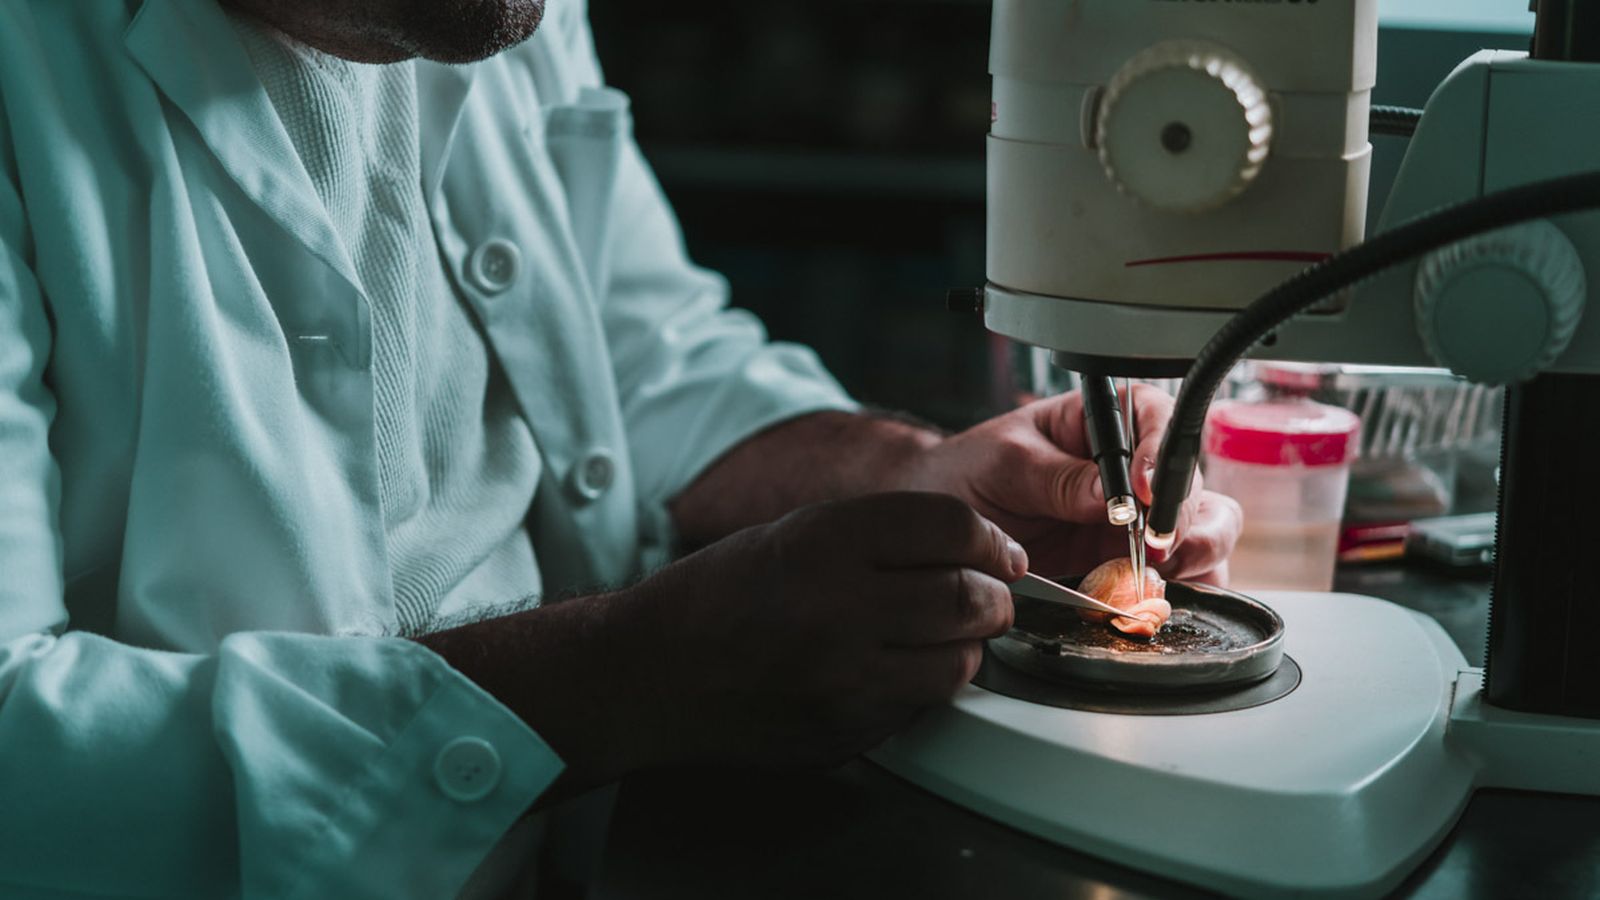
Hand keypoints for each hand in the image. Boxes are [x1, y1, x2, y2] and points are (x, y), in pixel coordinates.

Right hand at [615, 492, 1021, 769]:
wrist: (647, 674)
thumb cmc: (716, 597)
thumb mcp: (791, 533)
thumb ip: (878, 537)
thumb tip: (969, 548)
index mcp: (823, 541)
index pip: (948, 527)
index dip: (989, 540)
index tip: (1000, 552)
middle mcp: (836, 605)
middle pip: (966, 596)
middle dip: (995, 597)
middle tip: (992, 597)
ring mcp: (840, 676)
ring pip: (957, 662)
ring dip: (968, 648)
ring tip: (949, 636)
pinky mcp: (841, 729)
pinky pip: (917, 707)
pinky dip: (924, 687)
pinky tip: (898, 670)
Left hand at [901, 386, 1241, 584]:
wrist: (942, 531)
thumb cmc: (966, 476)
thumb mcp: (1003, 464)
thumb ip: (1057, 478)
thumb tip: (1112, 496)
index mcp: (1100, 422)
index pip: (1155, 418)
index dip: (1160, 452)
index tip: (1144, 489)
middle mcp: (1130, 469)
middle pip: (1191, 479)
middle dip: (1184, 515)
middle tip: (1155, 545)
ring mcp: (1137, 520)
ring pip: (1204, 529)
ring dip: (1198, 553)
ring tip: (1158, 573)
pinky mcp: (1131, 566)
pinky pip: (1181, 578)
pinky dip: (1181, 591)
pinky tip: (1151, 599)